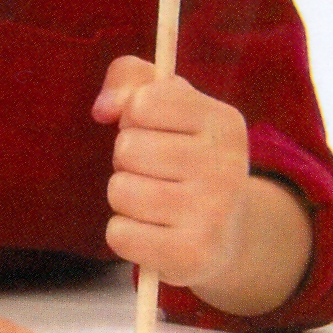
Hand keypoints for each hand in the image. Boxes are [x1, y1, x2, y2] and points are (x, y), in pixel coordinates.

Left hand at [93, 56, 250, 288]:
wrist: (226, 234)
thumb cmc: (182, 153)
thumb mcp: (165, 101)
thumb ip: (129, 77)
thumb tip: (103, 108)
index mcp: (224, 122)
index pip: (143, 103)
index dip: (133, 116)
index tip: (156, 129)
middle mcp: (228, 167)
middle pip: (127, 148)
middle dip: (128, 160)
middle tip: (157, 171)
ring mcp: (214, 214)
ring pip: (120, 191)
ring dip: (125, 197)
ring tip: (156, 202)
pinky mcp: (194, 255)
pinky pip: (120, 235)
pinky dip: (125, 234)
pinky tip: (155, 233)